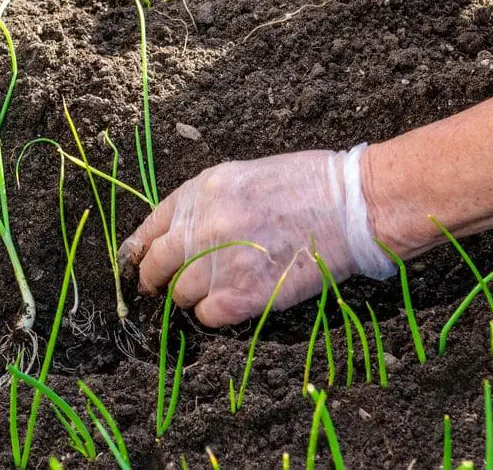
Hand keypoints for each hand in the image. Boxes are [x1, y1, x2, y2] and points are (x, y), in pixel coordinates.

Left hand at [117, 144, 394, 326]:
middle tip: (164, 289)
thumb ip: (206, 202)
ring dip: (194, 297)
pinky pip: (208, 316)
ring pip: (181, 295)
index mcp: (200, 191)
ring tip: (220, 289)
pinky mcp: (245, 294)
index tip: (141, 263)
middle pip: (155, 266)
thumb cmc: (306, 184)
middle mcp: (202, 225)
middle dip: (156, 280)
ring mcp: (221, 261)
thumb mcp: (243, 175)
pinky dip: (218, 314)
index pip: (149, 228)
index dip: (142, 251)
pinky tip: (238, 301)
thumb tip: (180, 234)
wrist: (351, 204)